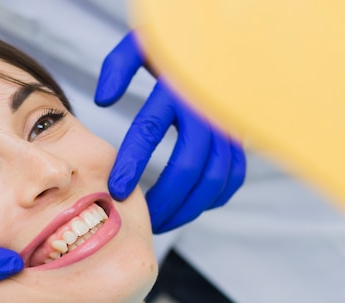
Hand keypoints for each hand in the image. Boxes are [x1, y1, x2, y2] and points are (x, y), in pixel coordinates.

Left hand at [95, 32, 245, 232]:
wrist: (223, 39)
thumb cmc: (175, 43)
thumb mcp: (141, 42)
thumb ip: (118, 66)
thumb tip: (104, 100)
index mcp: (178, 85)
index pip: (151, 129)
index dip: (133, 163)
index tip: (116, 190)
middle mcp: (208, 108)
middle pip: (190, 165)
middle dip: (164, 199)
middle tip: (141, 219)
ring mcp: (229, 125)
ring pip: (216, 178)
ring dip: (188, 208)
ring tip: (160, 221)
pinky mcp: (240, 136)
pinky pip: (234, 176)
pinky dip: (213, 197)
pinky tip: (189, 207)